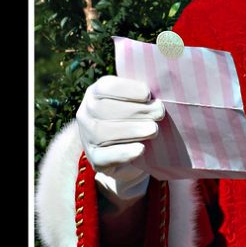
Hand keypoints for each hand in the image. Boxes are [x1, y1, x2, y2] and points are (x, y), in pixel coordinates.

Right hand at [76, 76, 164, 205]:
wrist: (129, 154)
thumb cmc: (136, 120)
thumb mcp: (137, 104)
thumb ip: (143, 97)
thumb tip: (158, 97)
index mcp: (95, 93)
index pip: (106, 87)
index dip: (127, 90)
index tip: (148, 94)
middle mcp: (86, 113)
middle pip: (104, 109)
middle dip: (135, 110)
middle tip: (159, 113)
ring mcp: (87, 137)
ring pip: (102, 132)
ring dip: (131, 130)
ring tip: (154, 130)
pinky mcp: (94, 159)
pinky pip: (105, 156)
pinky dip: (123, 153)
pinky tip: (141, 149)